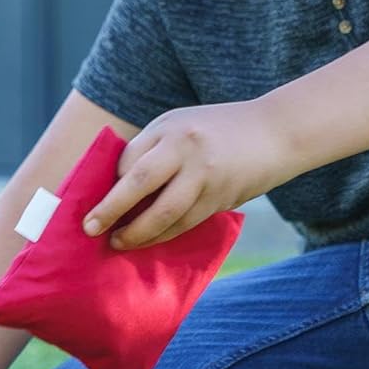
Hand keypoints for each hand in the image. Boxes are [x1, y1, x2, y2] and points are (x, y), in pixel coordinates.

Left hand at [82, 101, 283, 250]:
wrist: (277, 131)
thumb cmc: (219, 130)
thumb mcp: (181, 125)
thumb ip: (153, 150)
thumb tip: (117, 187)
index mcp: (169, 127)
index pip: (128, 161)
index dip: (109, 187)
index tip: (92, 205)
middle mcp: (184, 147)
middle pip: (138, 184)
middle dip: (110, 210)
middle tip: (91, 230)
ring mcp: (205, 174)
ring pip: (164, 213)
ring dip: (138, 233)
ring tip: (119, 242)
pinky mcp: (221, 197)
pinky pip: (185, 223)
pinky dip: (164, 234)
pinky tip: (150, 240)